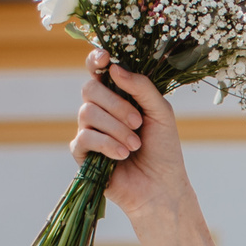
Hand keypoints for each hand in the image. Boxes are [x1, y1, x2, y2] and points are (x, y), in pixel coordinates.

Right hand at [75, 55, 194, 233]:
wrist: (161, 187)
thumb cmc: (163, 149)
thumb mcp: (160, 113)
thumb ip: (141, 87)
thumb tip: (114, 67)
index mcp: (117, 95)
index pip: (98, 71)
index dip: (96, 60)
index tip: (105, 58)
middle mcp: (99, 109)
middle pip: (90, 89)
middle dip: (115, 104)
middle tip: (138, 122)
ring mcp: (88, 130)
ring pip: (87, 113)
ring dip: (115, 128)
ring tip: (135, 145)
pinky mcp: (82, 153)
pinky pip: (84, 138)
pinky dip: (106, 144)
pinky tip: (122, 155)